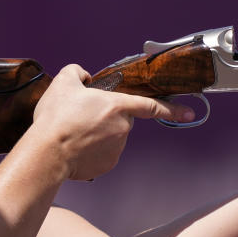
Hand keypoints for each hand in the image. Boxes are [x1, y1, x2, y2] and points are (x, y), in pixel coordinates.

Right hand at [31, 65, 194, 180]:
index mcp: (118, 106)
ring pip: (112, 137)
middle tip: (82, 117)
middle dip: (108, 117)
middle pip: (122, 119)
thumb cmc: (56, 118)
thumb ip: (77, 72)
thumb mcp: (63, 82)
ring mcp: (117, 148)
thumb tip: (83, 76)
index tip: (190, 112)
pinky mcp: (107, 165)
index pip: (151, 105)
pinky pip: (104, 154)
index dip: (172, 108)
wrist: (47, 152)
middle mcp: (123, 128)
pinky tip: (76, 147)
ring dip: (99, 134)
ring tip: (75, 133)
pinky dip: (93, 150)